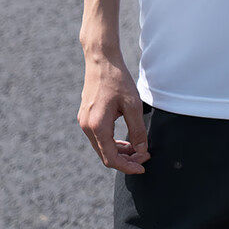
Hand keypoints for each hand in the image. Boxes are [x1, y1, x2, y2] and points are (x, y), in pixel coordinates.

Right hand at [77, 48, 150, 173]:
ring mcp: (84, 122)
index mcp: (97, 126)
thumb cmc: (118, 80)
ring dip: (120, 152)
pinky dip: (112, 142)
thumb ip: (137, 129)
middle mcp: (87, 127)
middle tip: (144, 156)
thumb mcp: (133, 104)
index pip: (111, 158)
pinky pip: (99, 137)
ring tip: (138, 149)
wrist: (101, 60)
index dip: (127, 166)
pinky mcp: (86, 117)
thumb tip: (142, 150)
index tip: (142, 167)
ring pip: (102, 147)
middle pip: (106, 155)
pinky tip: (126, 141)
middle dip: (126, 159)